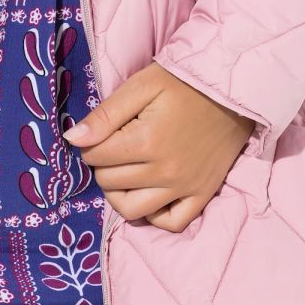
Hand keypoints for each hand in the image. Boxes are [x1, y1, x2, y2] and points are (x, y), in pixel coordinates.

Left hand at [63, 61, 255, 232]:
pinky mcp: (202, 194)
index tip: (100, 132)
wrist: (232, 89)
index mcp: (146, 141)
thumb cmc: (183, 82)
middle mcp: (165, 171)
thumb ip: (105, 115)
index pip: (96, 156)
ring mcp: (185, 187)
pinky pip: (170, 222)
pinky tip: (148, 193)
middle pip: (110, 182)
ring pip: (133, 209)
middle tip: (112, 147)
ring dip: (118, 193)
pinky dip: (154, 214)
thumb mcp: (141, 86)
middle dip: (102, 164)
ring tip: (122, 172)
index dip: (90, 143)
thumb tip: (72, 140)